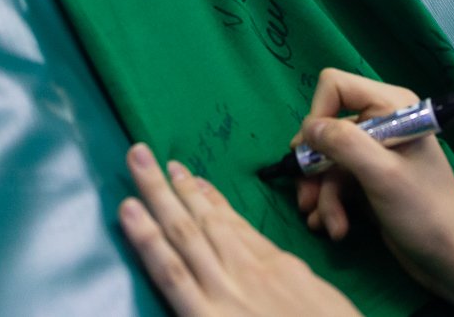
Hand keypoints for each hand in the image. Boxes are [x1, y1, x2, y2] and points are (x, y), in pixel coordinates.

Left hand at [119, 143, 361, 316]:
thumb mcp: (324, 301)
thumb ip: (295, 282)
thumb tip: (280, 268)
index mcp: (279, 265)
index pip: (236, 226)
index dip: (209, 201)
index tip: (192, 179)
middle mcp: (247, 270)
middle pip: (203, 220)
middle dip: (173, 185)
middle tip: (145, 153)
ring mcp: (223, 291)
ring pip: (182, 232)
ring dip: (156, 194)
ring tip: (135, 162)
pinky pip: (170, 272)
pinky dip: (147, 238)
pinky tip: (129, 213)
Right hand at [292, 70, 453, 294]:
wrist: (453, 261)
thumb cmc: (425, 212)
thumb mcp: (383, 175)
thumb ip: (344, 144)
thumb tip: (307, 128)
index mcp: (391, 106)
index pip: (335, 86)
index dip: (318, 115)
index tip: (313, 151)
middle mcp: (381, 123)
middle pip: (326, 128)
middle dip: (315, 167)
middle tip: (307, 199)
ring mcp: (375, 153)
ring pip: (327, 161)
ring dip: (323, 195)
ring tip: (328, 225)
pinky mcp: (370, 180)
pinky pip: (336, 182)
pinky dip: (330, 205)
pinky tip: (334, 228)